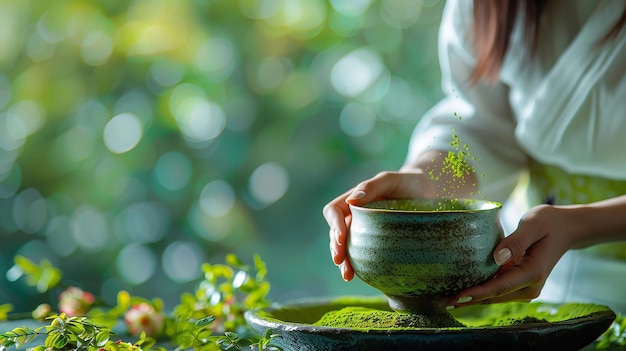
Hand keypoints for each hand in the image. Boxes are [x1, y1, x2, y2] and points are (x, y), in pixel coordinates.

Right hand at [322, 170, 435, 280]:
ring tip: (348, 276)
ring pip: (346, 247)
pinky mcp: (375, 244)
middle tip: (340, 262)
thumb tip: (351, 201)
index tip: (341, 238)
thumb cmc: (408, 183)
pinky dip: (358, 266)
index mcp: (354, 200)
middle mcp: (355, 216)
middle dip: (336, 248)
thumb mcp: (391, 180)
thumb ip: (371, 186)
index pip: (334, 211)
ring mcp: (364, 231)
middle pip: (336, 233)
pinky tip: (360, 276)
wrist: (427, 192)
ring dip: (343, 262)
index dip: (334, 225)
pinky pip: (362, 255)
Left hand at [445, 204, 583, 307]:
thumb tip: (497, 258)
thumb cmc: (549, 222)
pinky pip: (496, 290)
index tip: (456, 297)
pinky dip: (478, 291)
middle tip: (439, 301)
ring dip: (470, 298)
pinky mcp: (519, 284)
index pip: (499, 287)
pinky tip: (458, 291)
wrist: (567, 229)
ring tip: (442, 299)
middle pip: (492, 296)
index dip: (477, 293)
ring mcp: (525, 288)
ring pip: (493, 296)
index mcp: (532, 273)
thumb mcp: (534, 224)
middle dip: (466, 300)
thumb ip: (516, 240)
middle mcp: (529, 286)